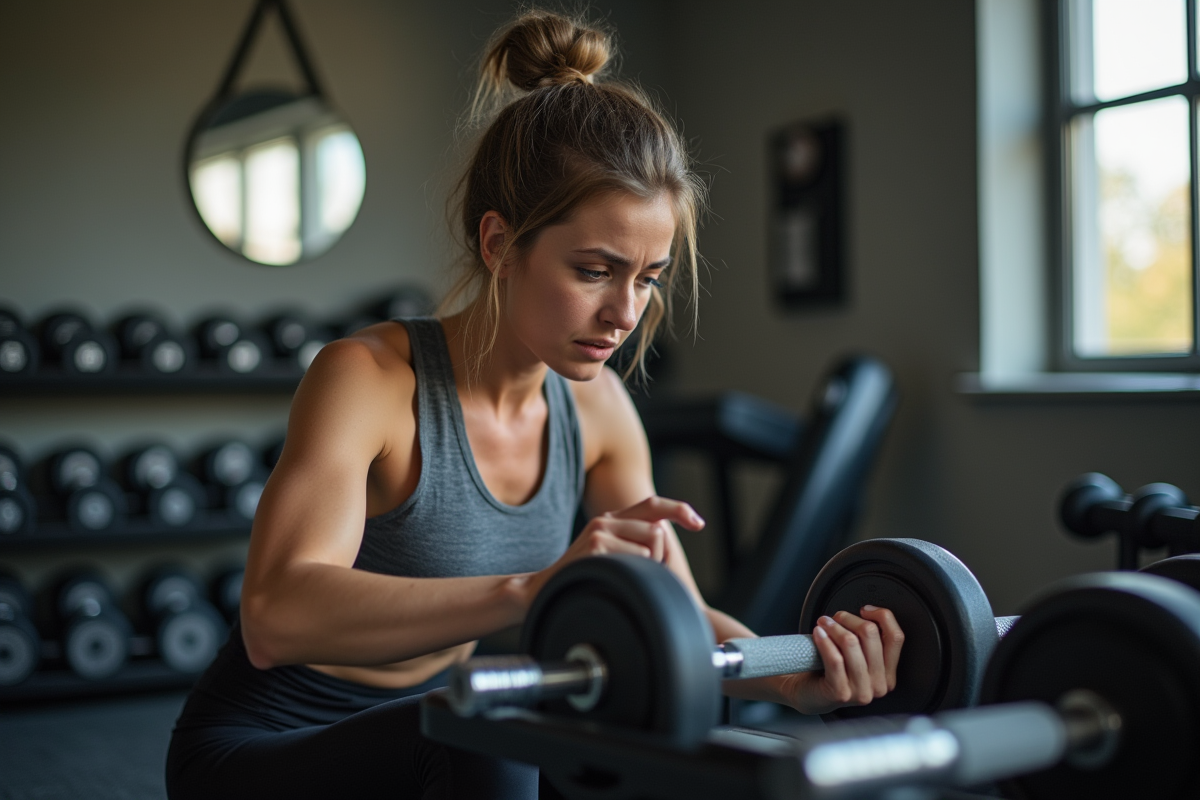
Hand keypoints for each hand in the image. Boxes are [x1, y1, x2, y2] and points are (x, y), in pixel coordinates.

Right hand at [520, 496, 704, 605]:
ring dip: (644, 571)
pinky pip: (636, 560)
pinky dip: (631, 576)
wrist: (538, 591)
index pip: (651, 505)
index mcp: (610, 519)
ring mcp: (600, 530)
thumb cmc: (576, 579)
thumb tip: (660, 539)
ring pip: (650, 549)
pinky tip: (609, 580)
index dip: (678, 510)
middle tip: (633, 577)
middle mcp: (606, 520)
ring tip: (616, 580)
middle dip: (657, 559)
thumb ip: (628, 543)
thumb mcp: (604, 555)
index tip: (698, 523)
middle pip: (658, 533)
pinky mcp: (596, 545)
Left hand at [781, 606, 904, 714]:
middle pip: (870, 635)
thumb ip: (867, 640)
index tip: (864, 610)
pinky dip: (825, 641)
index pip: (896, 637)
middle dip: (849, 619)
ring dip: (834, 628)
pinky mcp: (841, 693)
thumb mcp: (857, 656)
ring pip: (851, 643)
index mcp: (889, 674)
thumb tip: (864, 613)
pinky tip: (818, 633)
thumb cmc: (831, 671)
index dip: (882, 616)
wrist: (808, 694)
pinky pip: (834, 658)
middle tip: (834, 618)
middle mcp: (880, 685)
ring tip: (824, 623)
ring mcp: (861, 691)